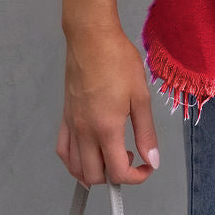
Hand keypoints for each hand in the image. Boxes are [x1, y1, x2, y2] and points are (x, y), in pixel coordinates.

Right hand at [57, 27, 159, 185]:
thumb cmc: (118, 60)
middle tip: (130, 156)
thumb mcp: (140, 95)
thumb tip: (152, 160)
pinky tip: (86, 152)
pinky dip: (73, 160)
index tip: (147, 166)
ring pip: (75, 167)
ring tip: (111, 155)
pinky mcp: (64, 115)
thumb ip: (145, 132)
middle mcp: (84, 132)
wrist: (91, 37)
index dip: (137, 177)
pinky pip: (63, 149)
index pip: (118, 172)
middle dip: (115, 177)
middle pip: (94, 176)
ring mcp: (71, 125)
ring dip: (94, 172)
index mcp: (106, 128)